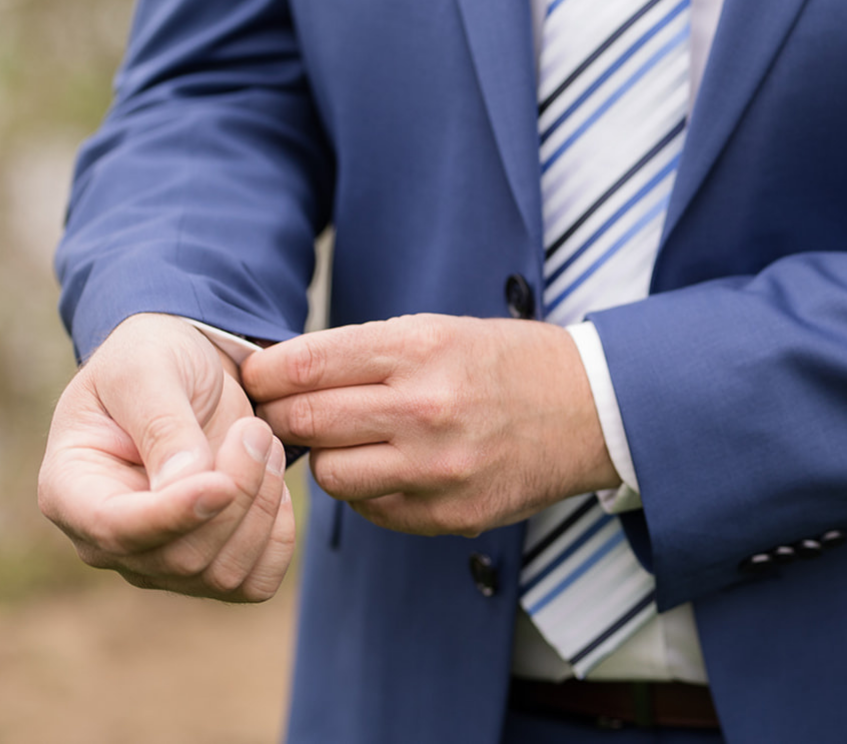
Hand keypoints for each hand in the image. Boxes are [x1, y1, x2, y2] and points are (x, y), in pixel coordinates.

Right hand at [38, 313, 296, 601]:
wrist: (189, 368)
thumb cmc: (154, 359)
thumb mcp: (147, 370)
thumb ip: (161, 424)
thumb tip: (183, 485)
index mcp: (72, 490)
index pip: (116, 530)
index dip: (173, 515)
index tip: (221, 482)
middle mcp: (109, 540)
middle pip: (182, 558)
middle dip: (237, 492)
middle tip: (254, 429)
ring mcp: (158, 561)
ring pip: (224, 574)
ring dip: (263, 505)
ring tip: (262, 442)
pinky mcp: (208, 566)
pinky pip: (255, 582)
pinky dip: (279, 535)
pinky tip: (272, 482)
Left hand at [243, 315, 617, 536]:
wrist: (590, 408)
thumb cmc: (503, 362)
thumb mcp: (438, 331)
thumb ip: (363, 354)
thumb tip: (279, 376)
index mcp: (419, 349)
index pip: (304, 366)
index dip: (266, 374)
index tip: (257, 377)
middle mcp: (425, 409)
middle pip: (306, 422)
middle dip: (280, 417)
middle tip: (278, 413)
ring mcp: (438, 468)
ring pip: (330, 475)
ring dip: (326, 457)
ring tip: (347, 440)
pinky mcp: (451, 514)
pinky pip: (372, 509)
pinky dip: (368, 489)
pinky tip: (390, 467)